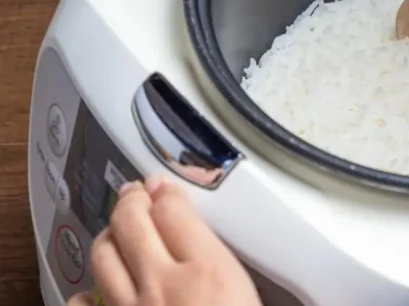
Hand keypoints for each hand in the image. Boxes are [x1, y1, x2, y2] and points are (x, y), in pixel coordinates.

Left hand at [67, 177, 261, 305]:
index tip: (167, 187)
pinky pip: (81, 303)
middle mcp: (164, 285)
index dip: (168, 191)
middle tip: (137, 194)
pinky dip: (84, 293)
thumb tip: (246, 258)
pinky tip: (93, 290)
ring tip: (118, 231)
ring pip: (103, 254)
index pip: (174, 209)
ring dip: (109, 236)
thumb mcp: (256, 296)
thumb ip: (238, 268)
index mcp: (209, 272)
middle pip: (131, 220)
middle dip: (132, 200)